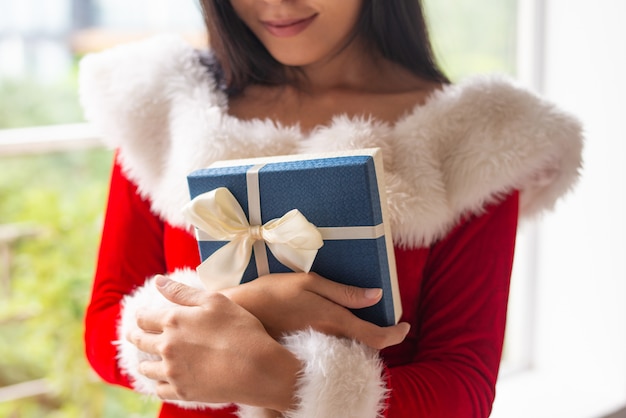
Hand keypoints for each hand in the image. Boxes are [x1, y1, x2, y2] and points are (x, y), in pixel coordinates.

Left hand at [128, 276, 300, 411]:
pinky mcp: (182, 391)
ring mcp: (173, 371)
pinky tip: (162, 381)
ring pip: (147, 368)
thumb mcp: (215, 300)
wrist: (256, 368)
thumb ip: (182, 292)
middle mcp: (167, 346)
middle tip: (132, 335)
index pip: (144, 318)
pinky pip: (160, 390)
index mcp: (173, 321)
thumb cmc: (240, 329)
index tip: (139, 316)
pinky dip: (158, 384)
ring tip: (146, 361)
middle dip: (135, 336)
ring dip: (144, 362)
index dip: (140, 316)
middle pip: (140, 341)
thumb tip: (157, 281)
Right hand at [221, 272, 409, 349]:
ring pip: (348, 352)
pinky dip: (341, 345)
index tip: (405, 327)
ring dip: (359, 342)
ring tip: (361, 325)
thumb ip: (343, 292)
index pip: (375, 337)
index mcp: (333, 321)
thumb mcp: (309, 282)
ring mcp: (315, 351)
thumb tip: (375, 296)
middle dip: (377, 338)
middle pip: (363, 347)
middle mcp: (327, 341)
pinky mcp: (303, 355)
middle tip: (383, 322)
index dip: (395, 334)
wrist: (237, 314)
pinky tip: (334, 332)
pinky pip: (331, 354)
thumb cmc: (272, 292)